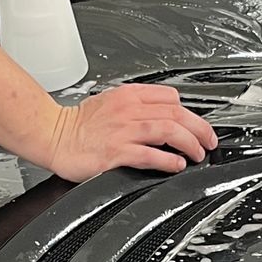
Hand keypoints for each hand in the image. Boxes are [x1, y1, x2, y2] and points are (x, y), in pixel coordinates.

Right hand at [44, 83, 218, 180]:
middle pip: (176, 113)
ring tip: (198, 154)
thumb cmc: (78, 124)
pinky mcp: (116, 152)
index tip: (197, 125)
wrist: (52, 135)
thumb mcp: (109, 103)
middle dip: (199, 129)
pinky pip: (150, 154)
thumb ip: (135, 106)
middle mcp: (128, 110)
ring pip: (168, 130)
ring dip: (189, 143)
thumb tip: (161, 117)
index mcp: (128, 96)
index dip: (190, 112)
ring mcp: (123, 130)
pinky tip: (177, 165)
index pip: (170, 97)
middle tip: (208, 142)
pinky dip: (169, 160)